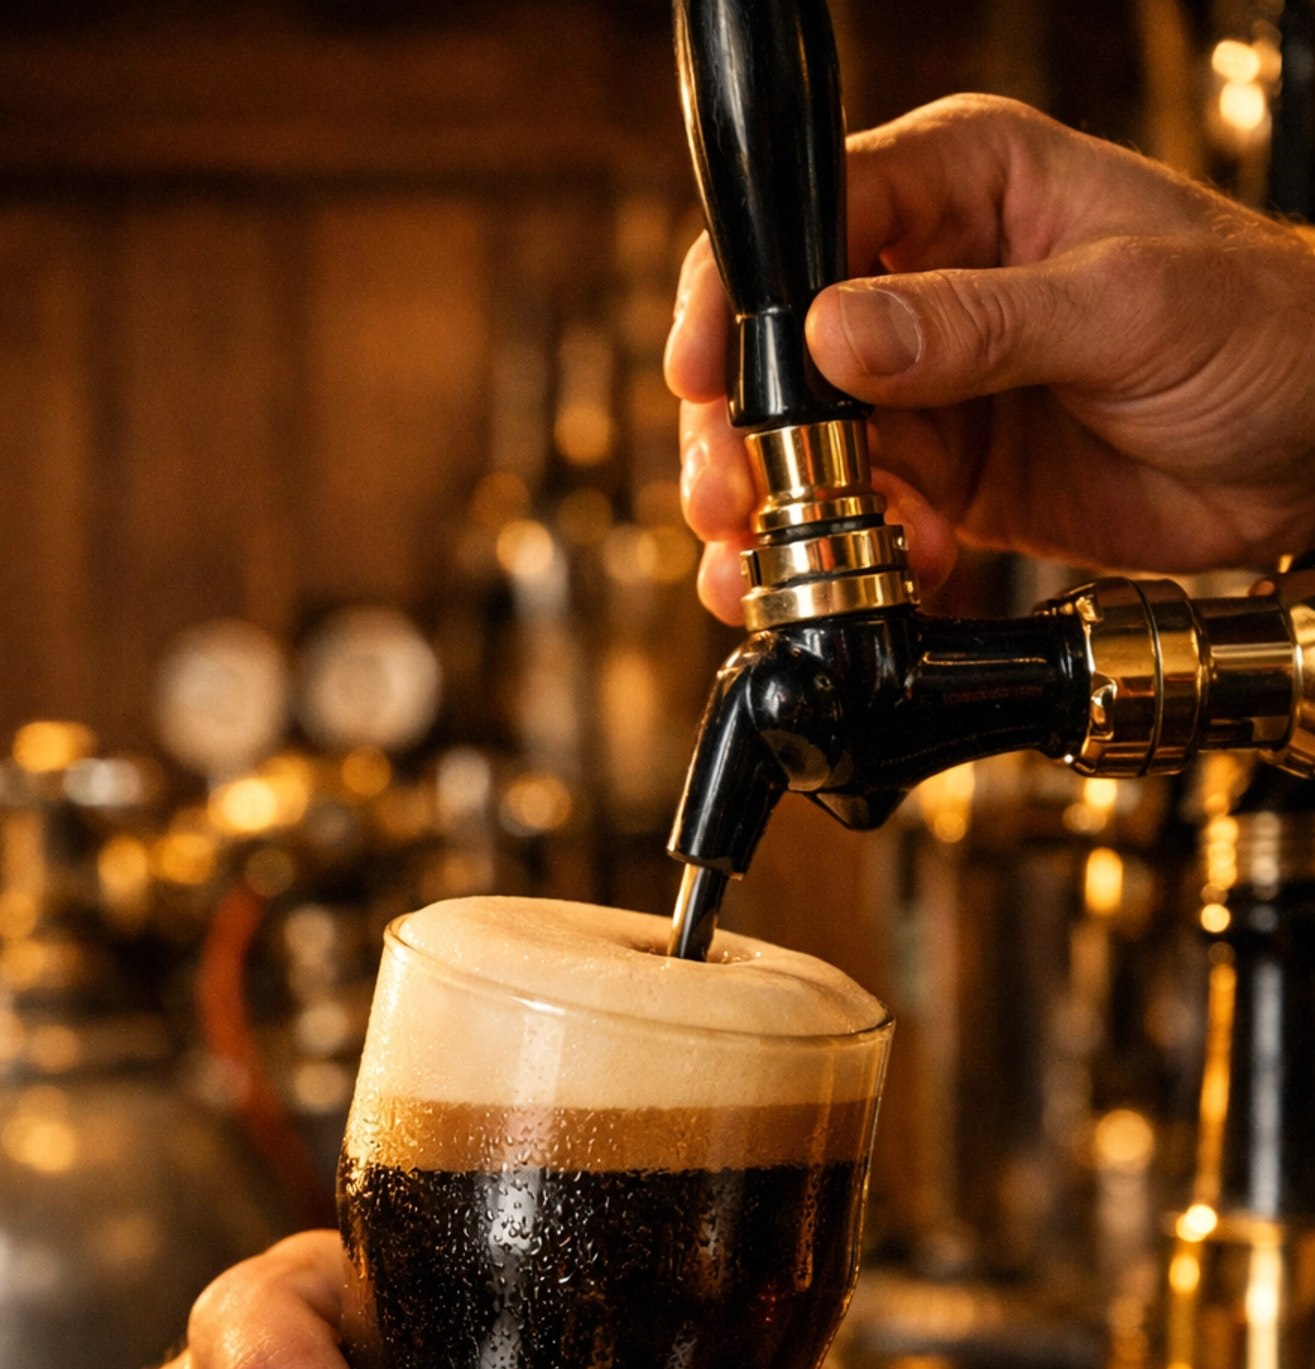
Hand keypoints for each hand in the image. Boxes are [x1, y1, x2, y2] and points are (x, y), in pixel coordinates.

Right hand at [667, 94, 1314, 621]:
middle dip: (741, 434)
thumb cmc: (1264, 328)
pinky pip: (864, 524)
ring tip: (771, 569)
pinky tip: (876, 584)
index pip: (812, 217)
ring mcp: (933, 388)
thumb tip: (834, 338)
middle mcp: (928, 281)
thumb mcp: (1124, 307)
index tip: (707, 377)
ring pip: (805, 451)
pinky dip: (850, 566)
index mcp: (965, 186)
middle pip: (779, 350)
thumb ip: (974, 325)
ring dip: (778, 518)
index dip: (741, 298)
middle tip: (734, 503)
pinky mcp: (952, 481)